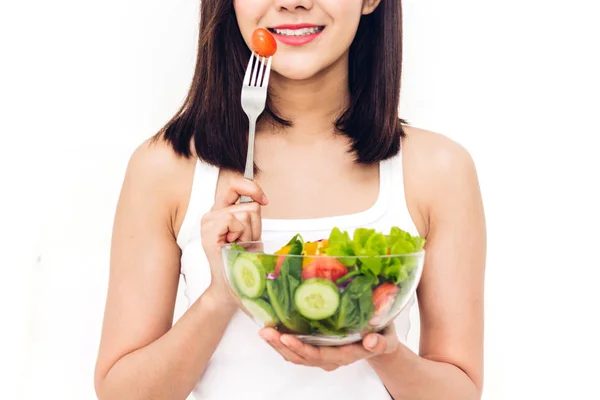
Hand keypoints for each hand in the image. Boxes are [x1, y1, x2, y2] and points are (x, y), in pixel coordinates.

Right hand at [201, 173, 267, 305]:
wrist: (231, 286)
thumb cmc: (241, 262)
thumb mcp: (250, 234)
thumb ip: (250, 215)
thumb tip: (260, 201)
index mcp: (221, 212)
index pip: (235, 185)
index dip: (252, 188)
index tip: (264, 200)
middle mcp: (212, 214)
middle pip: (250, 206)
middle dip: (255, 227)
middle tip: (244, 244)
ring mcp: (208, 221)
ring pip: (245, 213)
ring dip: (249, 234)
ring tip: (238, 247)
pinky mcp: (208, 230)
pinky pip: (234, 220)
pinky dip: (240, 235)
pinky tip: (233, 246)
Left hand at [258, 324, 399, 370]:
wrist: (380, 342)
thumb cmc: (383, 335)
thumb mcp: (387, 337)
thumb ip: (380, 341)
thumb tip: (371, 340)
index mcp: (347, 354)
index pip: (321, 355)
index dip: (302, 348)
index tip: (287, 337)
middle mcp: (332, 359)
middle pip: (303, 357)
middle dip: (282, 345)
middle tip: (266, 331)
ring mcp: (323, 357)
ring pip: (297, 357)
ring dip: (278, 346)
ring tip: (264, 332)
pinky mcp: (318, 351)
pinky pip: (297, 352)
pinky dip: (282, 344)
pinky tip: (272, 332)